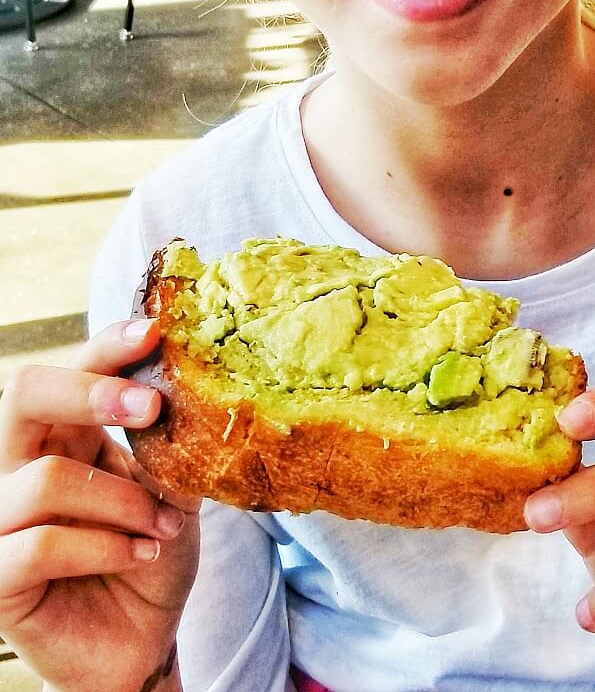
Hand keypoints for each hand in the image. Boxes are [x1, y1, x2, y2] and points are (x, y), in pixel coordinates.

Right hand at [0, 321, 200, 691]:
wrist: (144, 639)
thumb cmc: (151, 552)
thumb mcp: (173, 490)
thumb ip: (173, 444)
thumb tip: (198, 391)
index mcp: (64, 435)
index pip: (71, 370)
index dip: (106, 346)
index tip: (154, 333)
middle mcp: (22, 467)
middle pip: (23, 394)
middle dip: (90, 391)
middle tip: (150, 406)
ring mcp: (3, 521)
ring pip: (47, 478)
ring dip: (121, 500)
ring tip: (161, 525)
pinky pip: (42, 544)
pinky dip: (104, 546)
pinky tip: (140, 554)